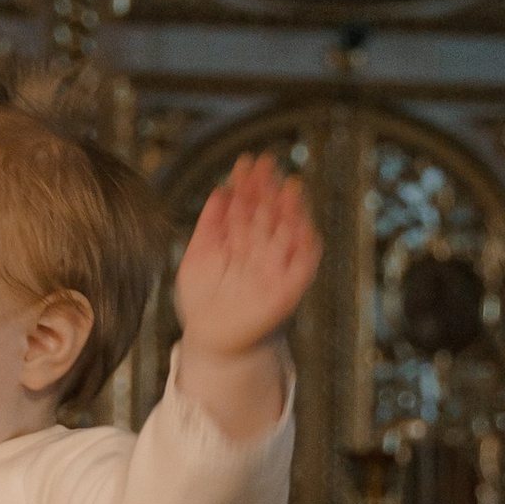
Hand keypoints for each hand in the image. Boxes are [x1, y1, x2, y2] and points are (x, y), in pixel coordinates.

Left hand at [175, 152, 320, 358]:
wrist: (212, 341)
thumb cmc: (203, 301)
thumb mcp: (199, 258)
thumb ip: (208, 227)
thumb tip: (219, 191)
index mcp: (239, 242)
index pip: (245, 207)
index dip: (247, 185)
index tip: (246, 162)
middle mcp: (260, 252)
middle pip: (266, 215)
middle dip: (268, 190)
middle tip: (267, 164)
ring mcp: (275, 269)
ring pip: (286, 234)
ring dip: (291, 211)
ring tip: (291, 187)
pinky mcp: (287, 292)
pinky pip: (302, 267)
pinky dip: (305, 248)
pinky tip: (305, 227)